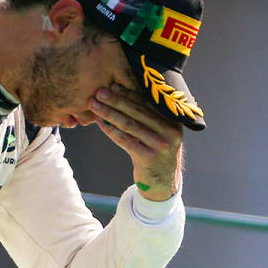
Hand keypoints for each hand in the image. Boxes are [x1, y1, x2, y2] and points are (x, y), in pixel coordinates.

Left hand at [89, 84, 182, 199]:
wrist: (163, 182)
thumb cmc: (157, 150)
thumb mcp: (161, 131)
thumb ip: (151, 113)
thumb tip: (125, 89)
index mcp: (174, 119)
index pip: (148, 102)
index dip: (129, 92)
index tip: (112, 84)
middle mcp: (170, 131)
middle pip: (138, 112)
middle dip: (116, 100)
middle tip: (99, 91)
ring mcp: (160, 145)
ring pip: (129, 125)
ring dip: (109, 113)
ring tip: (94, 105)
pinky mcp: (148, 158)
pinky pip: (125, 141)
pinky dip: (111, 131)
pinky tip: (100, 123)